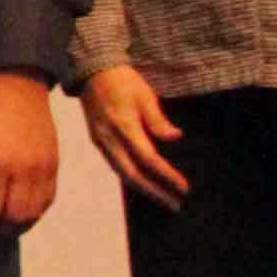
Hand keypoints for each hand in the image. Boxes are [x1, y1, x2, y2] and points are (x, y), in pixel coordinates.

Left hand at [0, 69, 62, 240]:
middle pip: (15, 216)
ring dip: (18, 227)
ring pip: (34, 212)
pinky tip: (21, 215)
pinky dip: (35, 214)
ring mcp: (43, 169)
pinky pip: (48, 200)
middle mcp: (24, 169)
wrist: (19, 89)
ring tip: (2, 229)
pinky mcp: (55, 166)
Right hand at [81, 64, 189, 208]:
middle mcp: (110, 138)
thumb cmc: (123, 81)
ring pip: (122, 173)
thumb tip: (175, 137)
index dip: (167, 175)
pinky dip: (131, 178)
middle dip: (155, 192)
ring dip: (143, 189)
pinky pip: (115, 165)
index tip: (184, 187)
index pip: (149, 159)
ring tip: (163, 199)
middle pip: (132, 174)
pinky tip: (144, 183)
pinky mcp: (97, 141)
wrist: (92, 72)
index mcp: (124, 126)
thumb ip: (158, 120)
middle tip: (175, 205)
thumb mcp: (145, 95)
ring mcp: (101, 141)